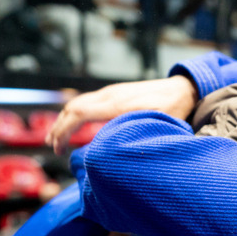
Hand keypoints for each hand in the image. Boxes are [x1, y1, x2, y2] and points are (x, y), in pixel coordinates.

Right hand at [47, 76, 197, 152]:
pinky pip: (88, 102)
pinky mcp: (114, 92)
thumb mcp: (159, 123)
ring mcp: (111, 92)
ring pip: (78, 103)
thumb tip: (112, 146)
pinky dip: (75, 114)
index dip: (64, 130)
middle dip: (59, 127)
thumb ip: (136, 131)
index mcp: (118, 104)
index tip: (59, 147)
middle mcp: (110, 95)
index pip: (79, 113)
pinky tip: (74, 126)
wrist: (183, 89)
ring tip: (57, 139)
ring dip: (65, 120)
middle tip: (53, 147)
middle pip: (72, 108)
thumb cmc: (174, 108)